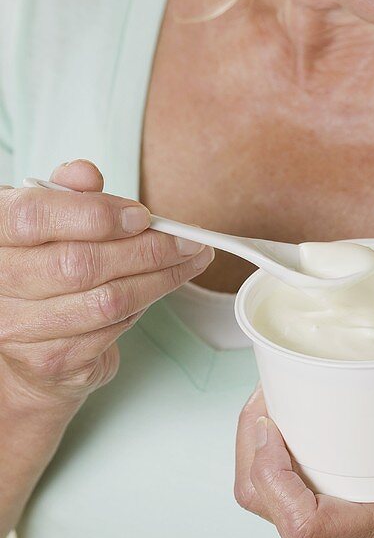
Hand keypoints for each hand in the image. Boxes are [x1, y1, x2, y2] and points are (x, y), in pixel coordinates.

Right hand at [0, 159, 214, 413]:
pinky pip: (111, 330)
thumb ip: (68, 192)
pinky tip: (159, 287)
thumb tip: (87, 175)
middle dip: (146, 249)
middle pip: (79, 264)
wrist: (27, 338)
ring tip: (191, 260)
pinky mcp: (50, 362)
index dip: (94, 214)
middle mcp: (0, 283)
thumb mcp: (50, 217)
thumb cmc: (45, 261)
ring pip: (104, 301)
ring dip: (160, 279)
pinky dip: (144, 305)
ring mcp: (20, 329)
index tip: (141, 215)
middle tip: (188, 239)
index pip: (34, 217)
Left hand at [235, 383, 373, 537]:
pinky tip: (300, 421)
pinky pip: (298, 499)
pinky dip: (284, 461)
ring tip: (276, 398)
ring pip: (276, 507)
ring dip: (263, 454)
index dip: (272, 474)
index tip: (272, 421)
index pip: (304, 521)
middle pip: (271, 510)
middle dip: (253, 450)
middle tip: (267, 392)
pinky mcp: (355, 526)